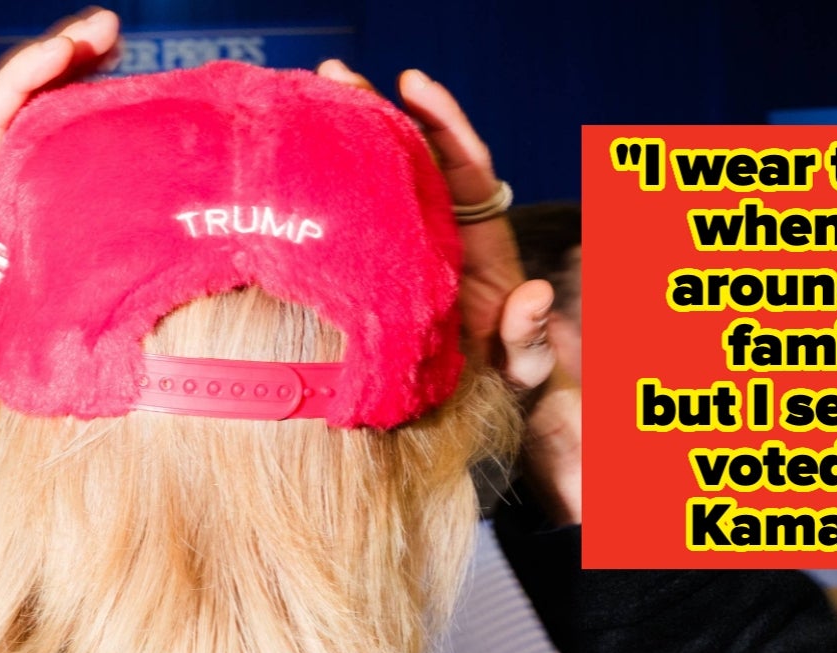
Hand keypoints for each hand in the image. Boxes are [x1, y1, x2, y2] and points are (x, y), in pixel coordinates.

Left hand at [0, 8, 119, 378]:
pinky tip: (110, 114)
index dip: (27, 79)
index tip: (67, 49)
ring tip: (116, 50)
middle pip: (15, 103)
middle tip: (109, 29)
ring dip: (71, 81)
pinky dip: (76, 122)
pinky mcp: (10, 204)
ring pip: (33, 120)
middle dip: (58, 60)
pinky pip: (46, 152)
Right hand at [316, 60, 555, 389]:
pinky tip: (302, 163)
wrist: (486, 394)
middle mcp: (447, 229)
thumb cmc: (511, 374)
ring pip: (385, 177)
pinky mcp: (388, 262)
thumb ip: (530, 331)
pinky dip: (339, 186)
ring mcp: (415, 241)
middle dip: (380, 110)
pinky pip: (365, 213)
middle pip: (417, 156)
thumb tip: (534, 296)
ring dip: (353, 135)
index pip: (464, 165)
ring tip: (310, 97)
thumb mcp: (525, 358)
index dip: (442, 123)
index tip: (412, 85)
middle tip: (336, 74)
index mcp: (482, 238)